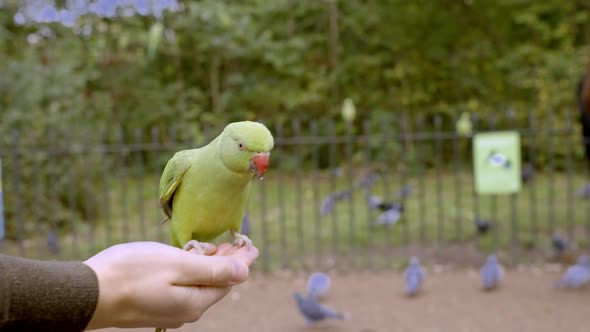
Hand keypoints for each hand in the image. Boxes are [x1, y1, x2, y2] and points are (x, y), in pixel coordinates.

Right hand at [83, 241, 258, 329]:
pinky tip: (190, 259)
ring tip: (217, 247)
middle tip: (238, 243)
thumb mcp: (177, 265)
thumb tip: (243, 273)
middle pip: (215, 283)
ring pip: (198, 285)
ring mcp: (168, 310)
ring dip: (209, 265)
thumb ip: (212, 270)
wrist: (86, 295)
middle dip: (228, 262)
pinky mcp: (153, 306)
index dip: (242, 261)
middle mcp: (185, 311)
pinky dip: (191, 271)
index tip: (252, 244)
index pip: (229, 280)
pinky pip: (182, 287)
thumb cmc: (132, 274)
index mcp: (195, 301)